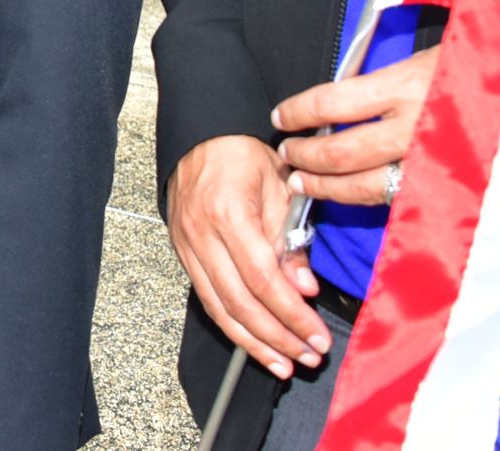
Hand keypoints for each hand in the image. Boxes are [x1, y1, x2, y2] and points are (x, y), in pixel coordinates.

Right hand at [166, 135, 328, 379]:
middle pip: (241, 302)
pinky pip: (208, 300)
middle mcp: (202, 235)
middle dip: (278, 337)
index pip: (263, 279)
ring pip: (220, 309)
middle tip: (308, 356)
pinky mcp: (183, 254)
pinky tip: (255, 344)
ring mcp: (187, 246)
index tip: (317, 336)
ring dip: (255, 342)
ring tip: (284, 363)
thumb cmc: (243, 153)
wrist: (202, 135)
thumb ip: (292, 241)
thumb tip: (305, 290)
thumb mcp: (280, 187)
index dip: (292, 315)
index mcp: (229, 214)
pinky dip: (233, 327)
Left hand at [273, 44, 438, 204]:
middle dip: (305, 155)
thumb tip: (341, 93)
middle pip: (341, 152)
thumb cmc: (474, 68)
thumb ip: (383, 78)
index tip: (280, 116)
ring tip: (299, 182)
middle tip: (286, 151)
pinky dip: (360, 195)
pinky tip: (343, 192)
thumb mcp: (427, 57)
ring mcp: (427, 164)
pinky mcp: (441, 187)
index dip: (299, 112)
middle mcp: (412, 129)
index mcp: (405, 87)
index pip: (332, 103)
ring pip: (362, 185)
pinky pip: (390, 197)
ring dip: (324, 186)